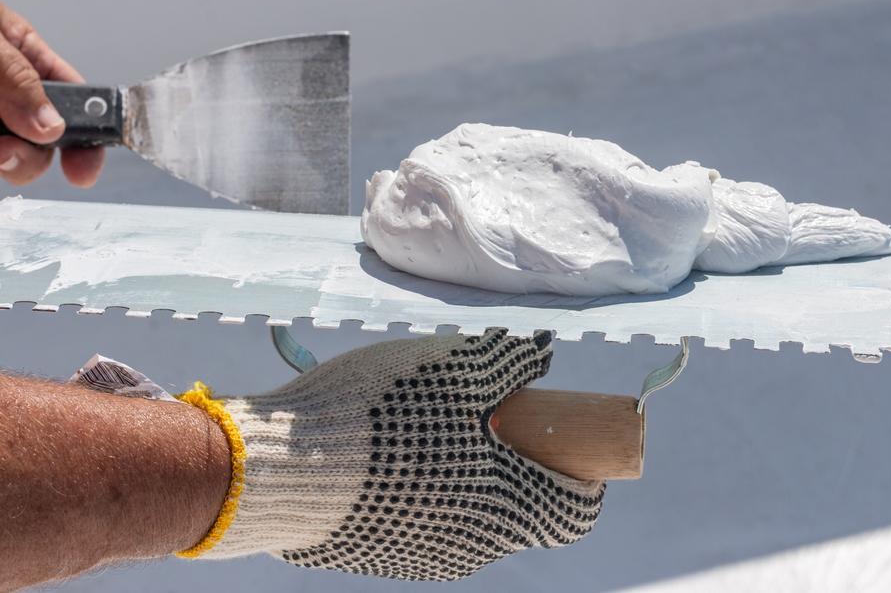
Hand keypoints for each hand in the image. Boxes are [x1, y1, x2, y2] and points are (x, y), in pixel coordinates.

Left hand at [0, 3, 102, 186]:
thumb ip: (17, 77)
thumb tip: (51, 125)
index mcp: (25, 55)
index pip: (75, 100)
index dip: (89, 135)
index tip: (84, 168)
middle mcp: (10, 89)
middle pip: (45, 139)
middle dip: (35, 155)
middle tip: (9, 154)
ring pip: (14, 154)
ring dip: (9, 161)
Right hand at [177, 329, 604, 580]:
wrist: (283, 467)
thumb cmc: (385, 413)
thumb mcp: (457, 369)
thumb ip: (510, 363)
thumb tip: (544, 356)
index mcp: (509, 506)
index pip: (577, 510)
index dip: (583, 472)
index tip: (565, 440)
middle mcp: (476, 546)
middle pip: (523, 510)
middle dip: (519, 465)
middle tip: (488, 417)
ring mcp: (427, 557)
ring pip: (472, 517)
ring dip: (469, 476)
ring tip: (429, 427)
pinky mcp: (383, 556)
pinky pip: (424, 523)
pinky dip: (425, 491)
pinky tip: (390, 455)